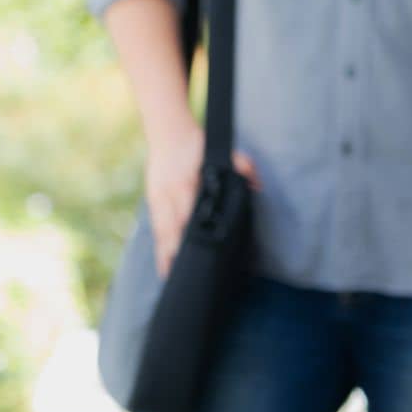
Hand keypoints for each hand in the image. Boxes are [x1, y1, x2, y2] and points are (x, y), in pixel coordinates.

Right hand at [144, 120, 260, 276]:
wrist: (168, 131)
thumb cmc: (198, 143)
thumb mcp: (222, 151)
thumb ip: (242, 166)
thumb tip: (258, 185)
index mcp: (184, 184)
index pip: (187, 216)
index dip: (191, 237)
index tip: (197, 256)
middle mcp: (168, 195)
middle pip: (170, 231)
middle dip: (175, 255)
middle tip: (183, 278)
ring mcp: (157, 199)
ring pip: (160, 234)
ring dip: (164, 256)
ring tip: (170, 280)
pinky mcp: (153, 201)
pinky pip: (156, 230)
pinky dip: (160, 248)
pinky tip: (164, 266)